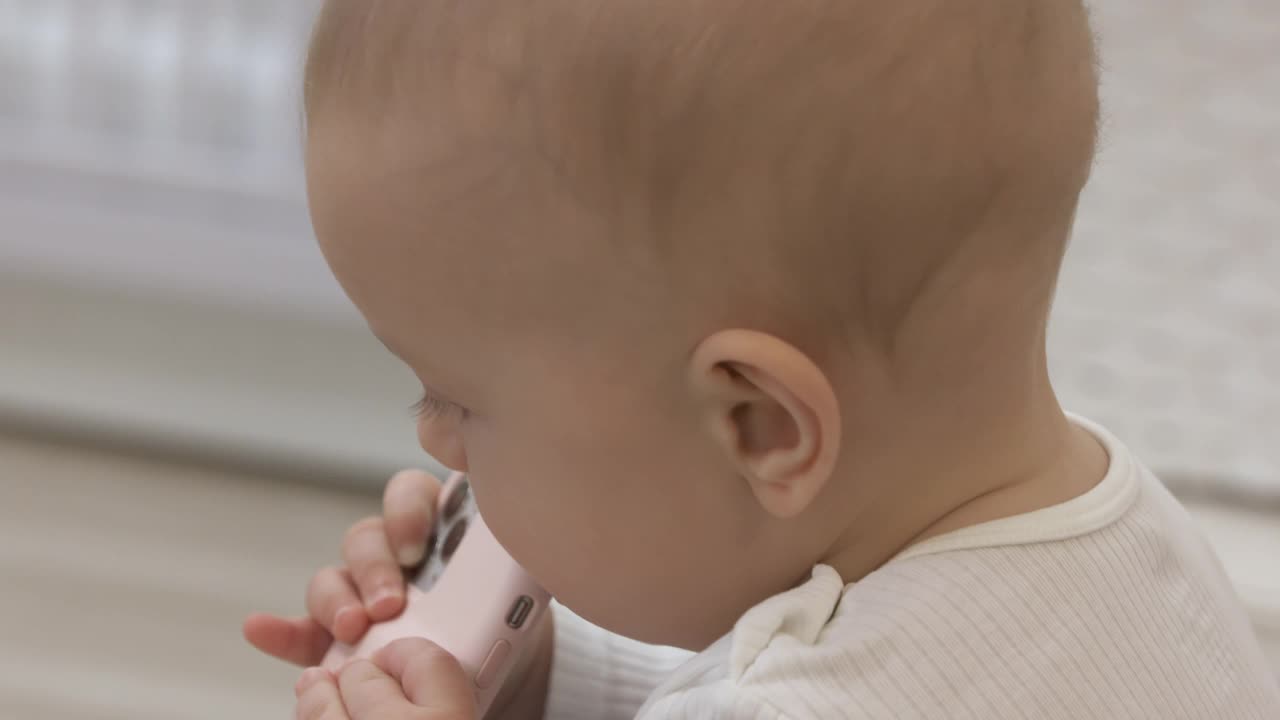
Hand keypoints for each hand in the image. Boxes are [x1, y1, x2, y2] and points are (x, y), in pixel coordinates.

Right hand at [242, 468, 554, 719]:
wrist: (501, 670)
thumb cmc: (508, 617)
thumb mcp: (516, 589)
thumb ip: (504, 570)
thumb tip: (519, 565)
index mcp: (438, 529)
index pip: (412, 496)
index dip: (410, 512)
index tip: (418, 546)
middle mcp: (393, 555)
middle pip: (367, 538)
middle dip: (374, 568)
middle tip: (390, 603)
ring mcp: (361, 594)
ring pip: (332, 578)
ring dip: (335, 599)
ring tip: (351, 628)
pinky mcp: (336, 637)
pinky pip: (300, 628)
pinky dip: (279, 630)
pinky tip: (262, 629)